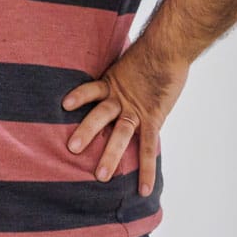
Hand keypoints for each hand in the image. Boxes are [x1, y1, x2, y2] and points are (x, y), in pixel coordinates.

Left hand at [62, 39, 190, 195]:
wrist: (172, 49)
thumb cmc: (152, 53)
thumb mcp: (126, 62)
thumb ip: (115, 73)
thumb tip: (104, 76)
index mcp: (111, 84)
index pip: (90, 92)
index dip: (78, 97)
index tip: (64, 106)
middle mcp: (120, 98)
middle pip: (99, 116)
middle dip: (86, 132)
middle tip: (71, 149)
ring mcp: (137, 109)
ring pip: (120, 133)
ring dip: (110, 154)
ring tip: (100, 176)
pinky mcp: (155, 118)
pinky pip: (149, 147)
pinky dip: (146, 168)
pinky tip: (143, 187)